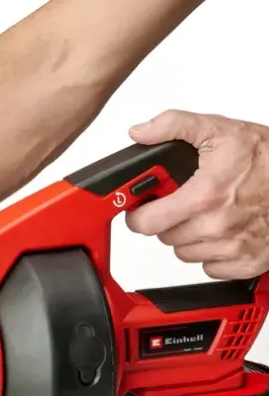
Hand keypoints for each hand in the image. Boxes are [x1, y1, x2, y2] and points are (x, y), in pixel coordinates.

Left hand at [126, 110, 268, 278]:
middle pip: (165, 237)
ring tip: (209, 214)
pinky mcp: (247, 263)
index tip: (144, 207)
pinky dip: (213, 253)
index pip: (146, 222)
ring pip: (185, 253)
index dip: (139, 213)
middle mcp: (217, 225)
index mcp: (205, 195)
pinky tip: (225, 231)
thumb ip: (174, 126)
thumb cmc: (268, 157)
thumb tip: (141, 132)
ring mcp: (233, 247)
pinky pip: (210, 268)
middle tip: (186, 202)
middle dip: (169, 220)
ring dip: (190, 237)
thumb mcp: (220, 130)